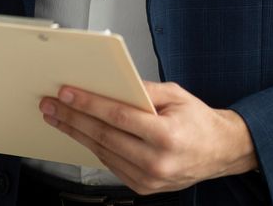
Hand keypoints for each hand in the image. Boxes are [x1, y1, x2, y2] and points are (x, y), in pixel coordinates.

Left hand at [39, 81, 258, 193]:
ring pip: (103, 153)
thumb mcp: (176, 95)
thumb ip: (143, 90)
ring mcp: (149, 178)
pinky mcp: (143, 188)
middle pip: (104, 136)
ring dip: (77, 133)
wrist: (220, 152)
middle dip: (73, 118)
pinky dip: (94, 148)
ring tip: (58, 118)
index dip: (89, 104)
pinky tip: (80, 134)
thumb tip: (110, 84)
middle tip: (51, 105)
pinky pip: (111, 165)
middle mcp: (157, 161)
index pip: (118, 117)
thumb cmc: (199, 121)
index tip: (67, 94)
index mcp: (167, 135)